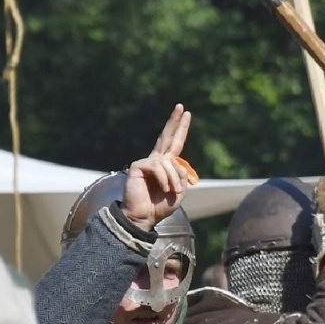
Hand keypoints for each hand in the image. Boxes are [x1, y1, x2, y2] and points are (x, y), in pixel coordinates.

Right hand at [123, 104, 194, 229]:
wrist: (144, 217)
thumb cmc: (160, 206)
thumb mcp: (179, 192)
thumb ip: (182, 176)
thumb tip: (177, 161)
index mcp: (166, 166)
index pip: (175, 144)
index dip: (180, 129)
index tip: (186, 113)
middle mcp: (156, 161)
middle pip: (166, 137)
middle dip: (174, 122)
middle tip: (180, 107)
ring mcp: (147, 162)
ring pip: (169, 162)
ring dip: (174, 178)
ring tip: (172, 191)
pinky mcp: (138, 166)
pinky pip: (158, 166)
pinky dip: (165, 179)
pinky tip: (164, 188)